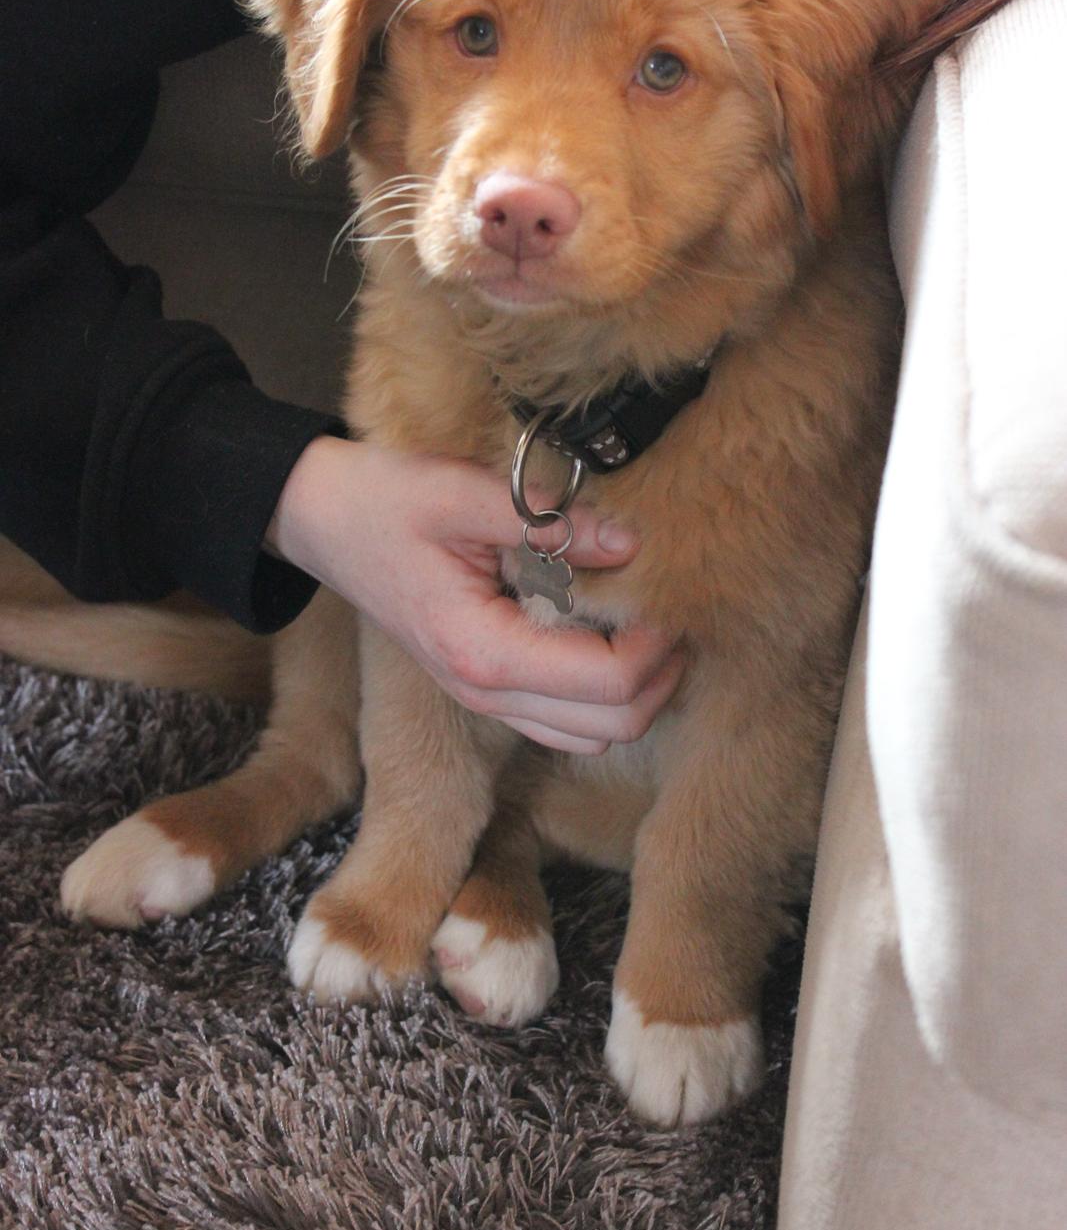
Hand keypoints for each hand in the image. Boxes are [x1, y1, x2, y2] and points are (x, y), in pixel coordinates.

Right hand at [265, 436, 682, 753]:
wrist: (323, 521)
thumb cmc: (384, 501)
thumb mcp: (460, 492)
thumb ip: (548, 520)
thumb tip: (630, 541)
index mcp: (482, 650)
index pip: (607, 683)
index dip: (656, 644)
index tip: (667, 592)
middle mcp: (485, 693)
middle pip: (614, 727)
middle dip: (660, 675)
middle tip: (673, 612)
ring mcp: (485, 700)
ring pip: (595, 737)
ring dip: (638, 691)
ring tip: (648, 624)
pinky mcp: (488, 690)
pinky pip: (567, 725)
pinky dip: (605, 697)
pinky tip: (609, 637)